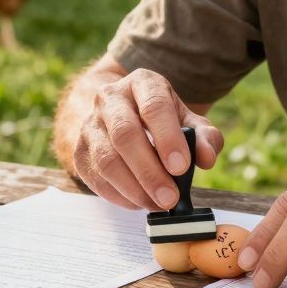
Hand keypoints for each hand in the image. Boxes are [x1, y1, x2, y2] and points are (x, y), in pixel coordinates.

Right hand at [73, 68, 223, 210]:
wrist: (120, 114)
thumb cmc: (160, 119)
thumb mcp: (188, 120)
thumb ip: (204, 137)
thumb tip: (207, 158)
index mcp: (142, 83)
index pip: (154, 107)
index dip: (168, 138)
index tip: (181, 167)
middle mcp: (110, 98)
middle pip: (125, 134)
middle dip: (149, 171)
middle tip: (170, 198)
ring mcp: (90, 124)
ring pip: (106, 159)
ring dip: (134, 188)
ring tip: (157, 204)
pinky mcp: (79, 150)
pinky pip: (96, 178)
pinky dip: (119, 195)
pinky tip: (139, 201)